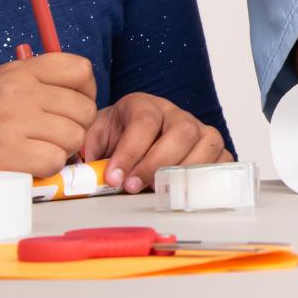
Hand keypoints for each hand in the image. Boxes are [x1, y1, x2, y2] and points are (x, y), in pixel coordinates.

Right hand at [0, 53, 97, 183]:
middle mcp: (18, 92)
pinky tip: (26, 164)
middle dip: (74, 126)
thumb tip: (84, 92)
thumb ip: (39, 81)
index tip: (73, 105)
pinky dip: (47, 167)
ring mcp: (13, 123)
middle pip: (83, 108)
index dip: (86, 90)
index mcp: (18, 71)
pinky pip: (55, 161)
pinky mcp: (8, 155)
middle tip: (51, 136)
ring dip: (60, 150)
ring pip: (73, 137)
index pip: (80, 69)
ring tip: (35, 150)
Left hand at [82, 93, 231, 193]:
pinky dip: (213, 174)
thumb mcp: (92, 140)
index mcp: (143, 105)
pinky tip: (191, 189)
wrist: (126, 139)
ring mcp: (197, 129)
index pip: (144, 122)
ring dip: (185, 170)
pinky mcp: (211, 148)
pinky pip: (223, 158)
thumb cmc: (111, 141)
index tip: (113, 176)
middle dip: (156, 162)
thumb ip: (85, 155)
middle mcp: (175, 114)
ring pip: (207, 142)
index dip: (130, 151)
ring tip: (160, 191)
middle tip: (132, 186)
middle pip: (181, 130)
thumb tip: (74, 178)